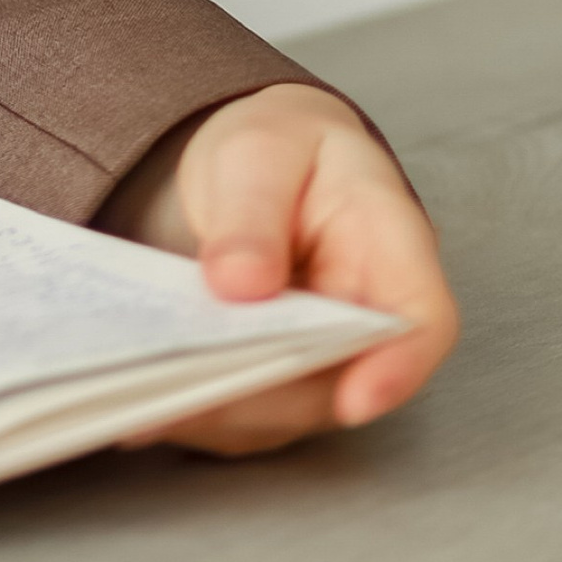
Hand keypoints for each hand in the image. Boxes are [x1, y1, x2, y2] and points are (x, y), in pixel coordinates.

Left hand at [103, 83, 457, 452]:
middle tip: (191, 389)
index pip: (421, 320)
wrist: (257, 165)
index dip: (397, 369)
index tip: (355, 400)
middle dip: (266, 396)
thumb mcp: (260, 151)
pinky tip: (139, 399)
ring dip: (220, 412)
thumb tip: (239, 283)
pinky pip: (243, 410)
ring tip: (147, 403)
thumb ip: (253, 213)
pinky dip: (194, 408)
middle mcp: (366, 316)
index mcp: (390, 243)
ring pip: (284, 410)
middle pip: (340, 381)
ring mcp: (324, 357)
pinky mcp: (277, 379)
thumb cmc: (279, 150)